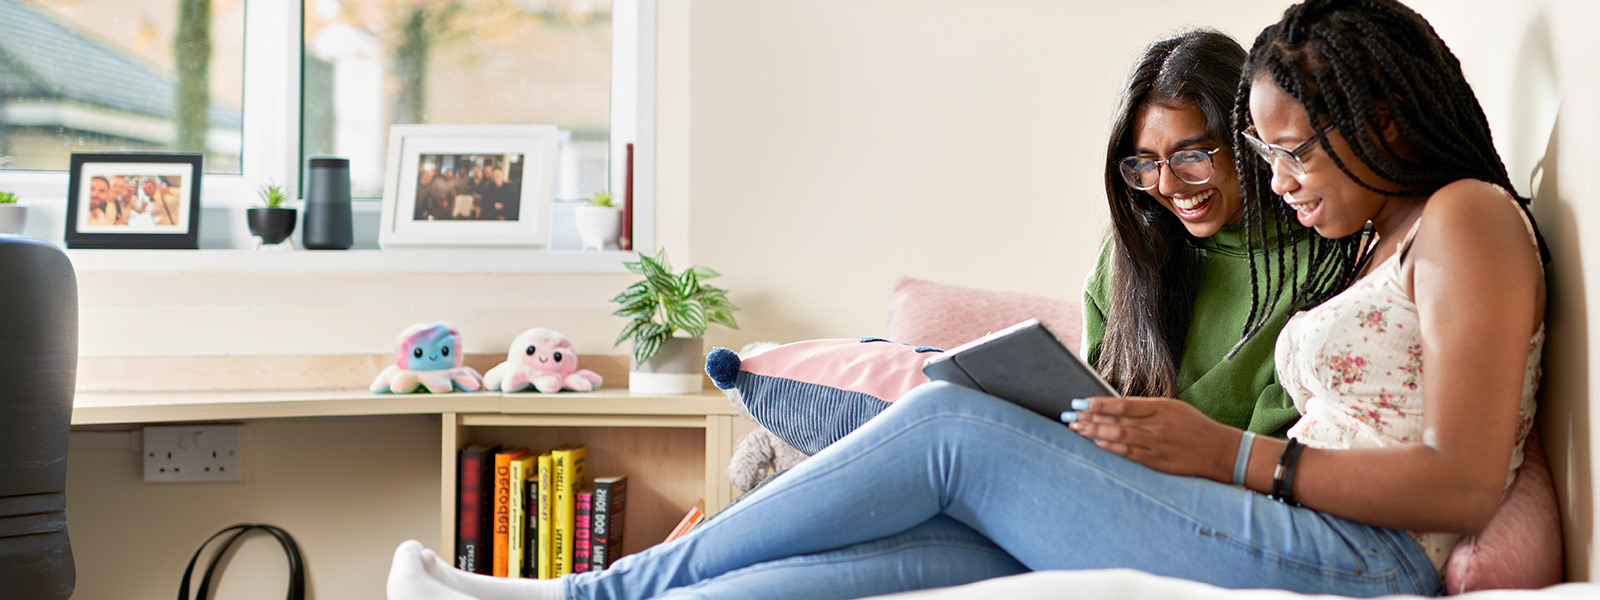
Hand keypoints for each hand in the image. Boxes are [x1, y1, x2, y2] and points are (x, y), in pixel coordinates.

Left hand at [1065, 396, 1239, 481]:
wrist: (1222, 452)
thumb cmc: (1195, 426)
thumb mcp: (1173, 408)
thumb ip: (1145, 408)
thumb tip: (1113, 406)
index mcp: (1161, 408)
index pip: (1122, 405)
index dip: (1098, 404)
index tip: (1079, 402)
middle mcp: (1157, 426)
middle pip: (1115, 422)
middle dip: (1089, 419)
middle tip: (1068, 416)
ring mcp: (1157, 446)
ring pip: (1119, 438)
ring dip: (1094, 433)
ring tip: (1076, 429)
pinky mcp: (1158, 463)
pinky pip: (1129, 455)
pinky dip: (1111, 449)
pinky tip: (1096, 444)